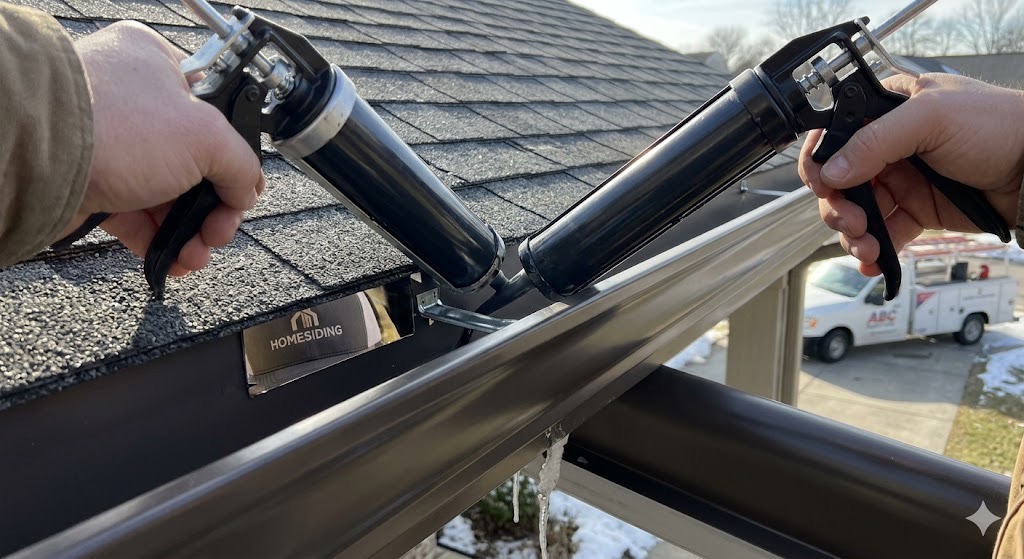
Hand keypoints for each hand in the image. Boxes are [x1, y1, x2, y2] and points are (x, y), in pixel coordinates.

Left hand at [68, 21, 264, 275]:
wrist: (40, 160)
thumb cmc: (113, 126)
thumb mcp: (207, 137)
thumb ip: (241, 164)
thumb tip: (248, 190)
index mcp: (159, 66)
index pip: (214, 114)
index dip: (233, 157)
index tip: (241, 190)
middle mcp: (133, 102)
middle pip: (194, 164)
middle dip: (212, 208)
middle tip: (219, 229)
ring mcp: (111, 144)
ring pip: (167, 195)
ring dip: (190, 231)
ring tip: (197, 253)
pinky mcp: (92, 184)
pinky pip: (137, 216)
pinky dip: (160, 241)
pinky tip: (176, 260)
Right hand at [799, 73, 1023, 275]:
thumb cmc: (999, 125)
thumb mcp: (930, 118)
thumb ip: (875, 141)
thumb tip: (832, 171)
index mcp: (886, 110)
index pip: (834, 135)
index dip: (820, 162)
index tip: (822, 185)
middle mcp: (889, 145)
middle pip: (838, 181)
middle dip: (837, 206)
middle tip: (852, 221)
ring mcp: (902, 179)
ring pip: (856, 210)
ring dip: (853, 233)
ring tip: (867, 245)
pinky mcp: (918, 210)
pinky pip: (884, 232)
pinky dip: (873, 249)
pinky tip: (874, 259)